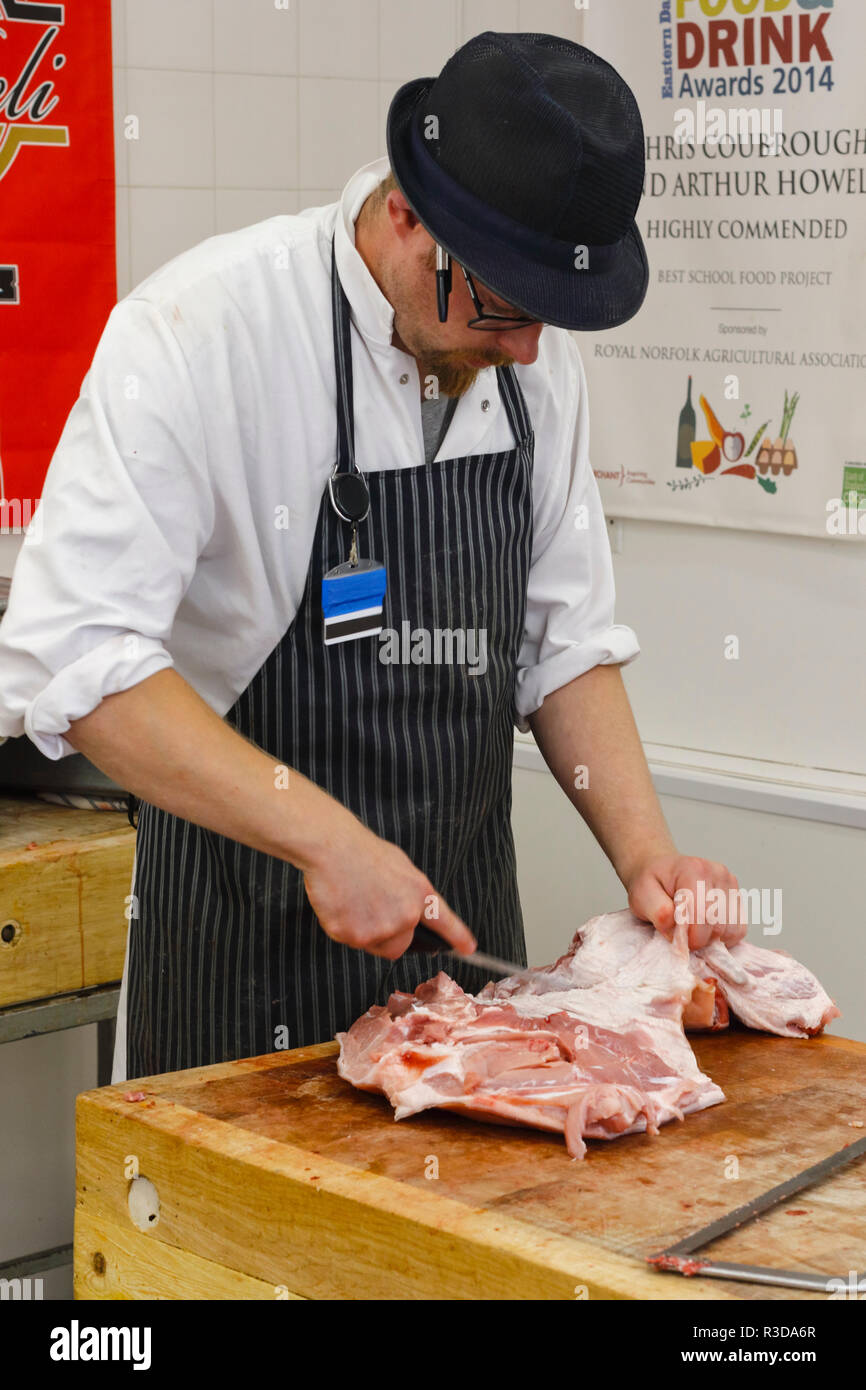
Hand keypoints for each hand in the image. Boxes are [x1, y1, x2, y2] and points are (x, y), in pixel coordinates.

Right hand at [302, 815, 475, 960]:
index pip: (444, 922)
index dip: (457, 937)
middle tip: (371, 910)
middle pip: (400, 945)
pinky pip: (349, 941)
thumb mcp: (401, 868)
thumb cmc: (363, 852)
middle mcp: (404, 916)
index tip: (468, 948)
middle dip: (389, 936)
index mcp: (419, 894)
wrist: (332, 847)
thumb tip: (408, 916)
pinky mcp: (353, 935)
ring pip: (374, 945)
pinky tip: (340, 904)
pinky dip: (343, 928)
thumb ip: (410, 895)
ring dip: (365, 932)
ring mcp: (379, 928)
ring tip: (354, 900)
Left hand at [626, 853, 745, 950]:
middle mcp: (718, 872)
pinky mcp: (738, 896)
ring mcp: (731, 883)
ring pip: (732, 929)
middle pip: (719, 925)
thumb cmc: (651, 883)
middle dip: (700, 939)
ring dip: (712, 939)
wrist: (661, 871)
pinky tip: (705, 928)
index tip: (676, 938)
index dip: (690, 937)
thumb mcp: (641, 895)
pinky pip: (739, 929)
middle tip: (682, 935)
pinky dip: (723, 936)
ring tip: (693, 928)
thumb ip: (658, 912)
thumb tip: (678, 931)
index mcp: (694, 869)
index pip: (703, 915)